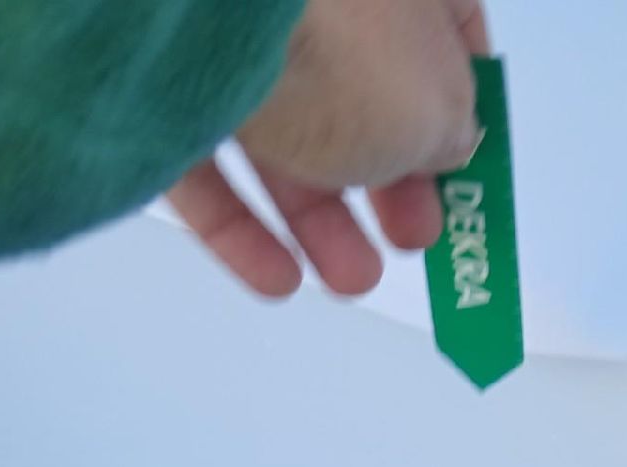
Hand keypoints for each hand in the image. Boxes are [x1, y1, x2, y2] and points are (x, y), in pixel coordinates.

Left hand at [167, 0, 488, 298]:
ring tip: (350, 279)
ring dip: (320, 219)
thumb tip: (442, 147)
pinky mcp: (165, 82)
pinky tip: (276, 277)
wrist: (197, 13)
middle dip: (386, 180)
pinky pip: (208, 159)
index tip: (461, 177)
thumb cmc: (338, 40)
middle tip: (408, 239)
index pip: (445, 32)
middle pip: (360, 88)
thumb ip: (449, 133)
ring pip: (284, 128)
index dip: (456, 109)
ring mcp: (237, 34)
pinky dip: (241, 224)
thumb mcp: (433, 109)